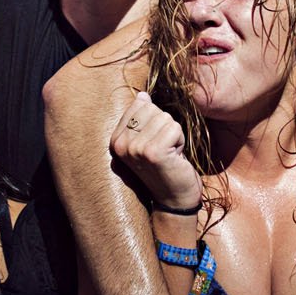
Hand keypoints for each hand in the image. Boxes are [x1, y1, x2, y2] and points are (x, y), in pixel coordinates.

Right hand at [110, 92, 201, 210]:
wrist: (174, 198)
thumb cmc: (164, 166)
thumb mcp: (147, 140)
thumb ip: (142, 118)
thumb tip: (142, 96)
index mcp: (115, 139)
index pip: (139, 105)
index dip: (154, 120)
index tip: (154, 142)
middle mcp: (120, 144)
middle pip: (153, 109)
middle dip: (165, 127)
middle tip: (164, 149)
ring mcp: (135, 149)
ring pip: (165, 118)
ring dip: (174, 135)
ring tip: (169, 154)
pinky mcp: (152, 152)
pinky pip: (174, 128)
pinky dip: (180, 141)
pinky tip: (175, 157)